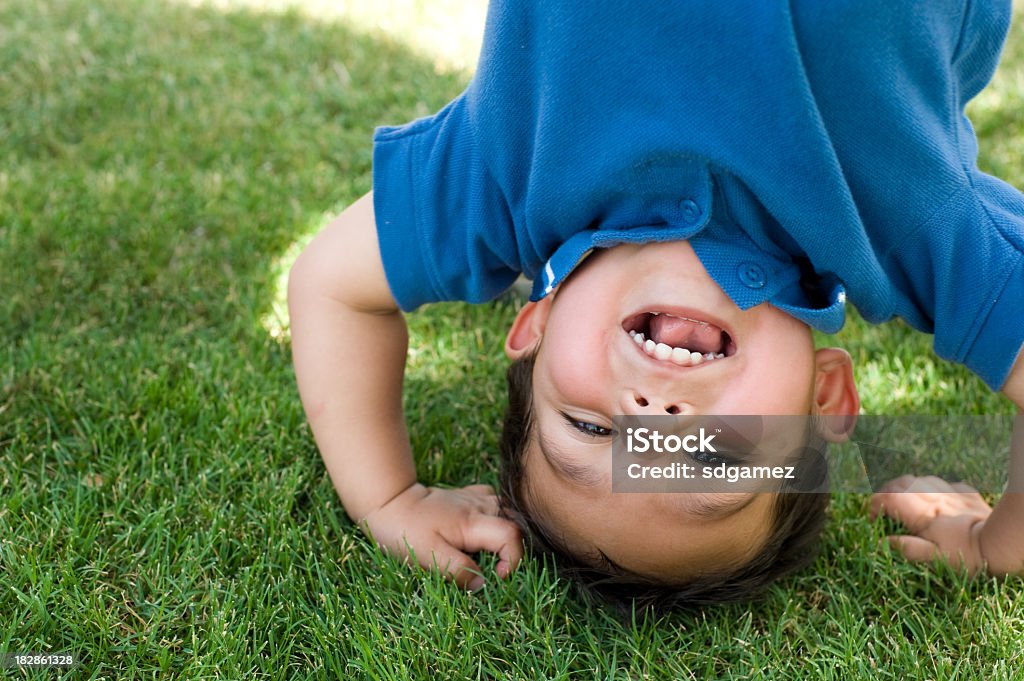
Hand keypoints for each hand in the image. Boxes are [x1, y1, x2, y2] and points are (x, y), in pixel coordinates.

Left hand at [360, 483, 522, 589]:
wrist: (389, 502)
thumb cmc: (405, 531)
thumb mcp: (428, 556)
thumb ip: (458, 570)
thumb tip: (482, 584)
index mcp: (472, 521)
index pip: (511, 535)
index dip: (514, 559)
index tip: (498, 576)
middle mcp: (478, 506)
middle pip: (514, 523)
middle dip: (512, 549)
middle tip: (494, 568)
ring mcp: (474, 498)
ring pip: (505, 512)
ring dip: (504, 533)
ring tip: (488, 553)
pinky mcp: (467, 496)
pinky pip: (492, 503)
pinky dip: (494, 518)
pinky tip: (482, 531)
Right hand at [870, 475, 990, 573]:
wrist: (1004, 543)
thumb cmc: (969, 556)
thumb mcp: (936, 560)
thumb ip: (908, 549)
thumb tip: (883, 543)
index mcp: (922, 513)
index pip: (887, 497)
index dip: (874, 505)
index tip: (873, 520)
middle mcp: (933, 497)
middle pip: (900, 483)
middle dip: (886, 493)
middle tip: (885, 510)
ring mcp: (951, 493)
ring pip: (920, 479)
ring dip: (908, 488)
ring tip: (907, 503)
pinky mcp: (968, 494)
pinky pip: (946, 484)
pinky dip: (935, 489)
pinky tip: (938, 499)